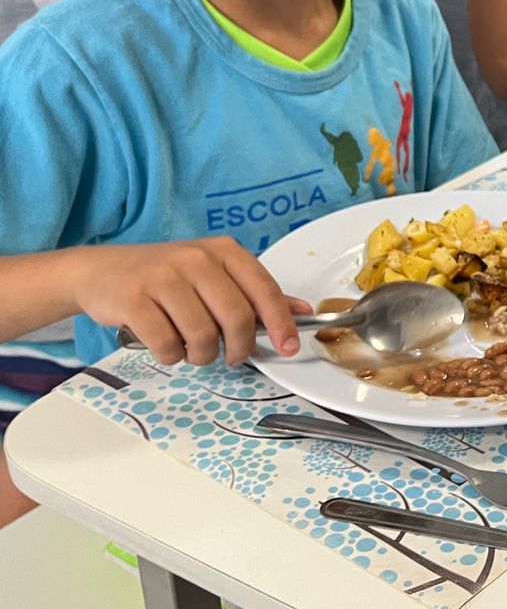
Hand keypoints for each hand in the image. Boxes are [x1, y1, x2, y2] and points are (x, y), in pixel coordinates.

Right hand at [70, 238, 310, 365]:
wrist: (100, 271)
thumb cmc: (165, 277)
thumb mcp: (215, 276)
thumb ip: (257, 294)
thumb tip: (303, 311)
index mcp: (224, 251)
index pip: (265, 290)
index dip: (281, 323)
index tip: (288, 348)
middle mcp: (196, 259)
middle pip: (236, 318)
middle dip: (239, 348)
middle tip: (232, 357)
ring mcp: (163, 277)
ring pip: (202, 336)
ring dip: (201, 355)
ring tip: (192, 349)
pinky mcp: (134, 299)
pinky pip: (167, 344)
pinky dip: (171, 355)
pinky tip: (166, 345)